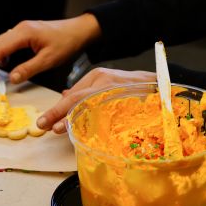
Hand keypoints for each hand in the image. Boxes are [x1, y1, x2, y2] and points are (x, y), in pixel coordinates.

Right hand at [0, 14, 101, 85]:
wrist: (79, 31)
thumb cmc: (66, 43)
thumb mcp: (48, 60)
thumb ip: (29, 69)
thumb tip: (12, 79)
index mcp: (24, 33)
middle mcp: (20, 28)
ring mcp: (22, 29)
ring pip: (1, 42)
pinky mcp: (26, 32)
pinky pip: (8, 42)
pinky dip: (2, 53)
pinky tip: (4, 64)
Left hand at [36, 67, 156, 133]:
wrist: (162, 86)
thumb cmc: (134, 89)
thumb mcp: (107, 84)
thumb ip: (86, 90)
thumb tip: (65, 95)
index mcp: (98, 77)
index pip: (73, 93)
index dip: (57, 108)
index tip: (45, 120)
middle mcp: (104, 80)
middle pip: (75, 97)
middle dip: (57, 112)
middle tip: (43, 124)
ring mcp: (113, 89)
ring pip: (86, 103)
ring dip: (70, 117)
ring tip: (57, 128)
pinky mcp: (123, 99)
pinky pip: (104, 111)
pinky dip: (90, 120)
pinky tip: (80, 128)